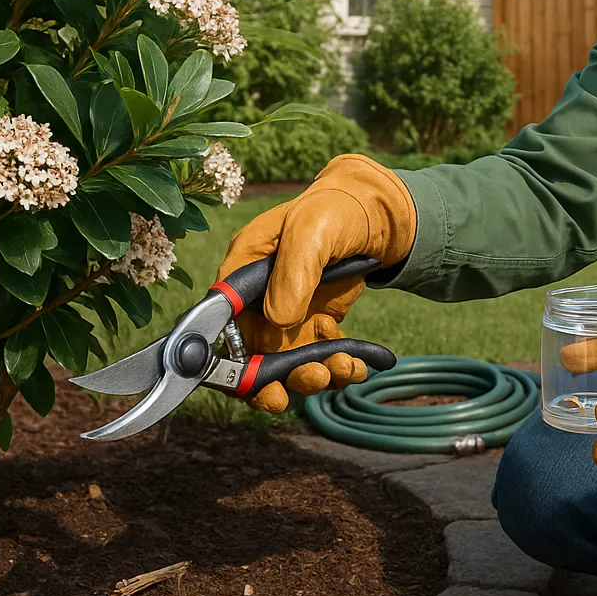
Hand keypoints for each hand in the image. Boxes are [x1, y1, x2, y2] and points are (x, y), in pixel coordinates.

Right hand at [216, 154, 416, 411]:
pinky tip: (357, 364)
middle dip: (277, 379)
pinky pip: (318, 358)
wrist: (374, 215)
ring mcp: (286, 315)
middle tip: (310, 379)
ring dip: (312, 375)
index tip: (258, 383)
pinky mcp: (314, 326)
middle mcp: (259, 299)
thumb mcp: (312, 230)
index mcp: (244, 270)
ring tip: (342, 367)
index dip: (233, 359)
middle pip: (251, 354)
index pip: (223, 321)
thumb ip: (293, 272)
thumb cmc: (334, 212)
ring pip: (287, 363)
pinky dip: (337, 369)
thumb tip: (278, 319)